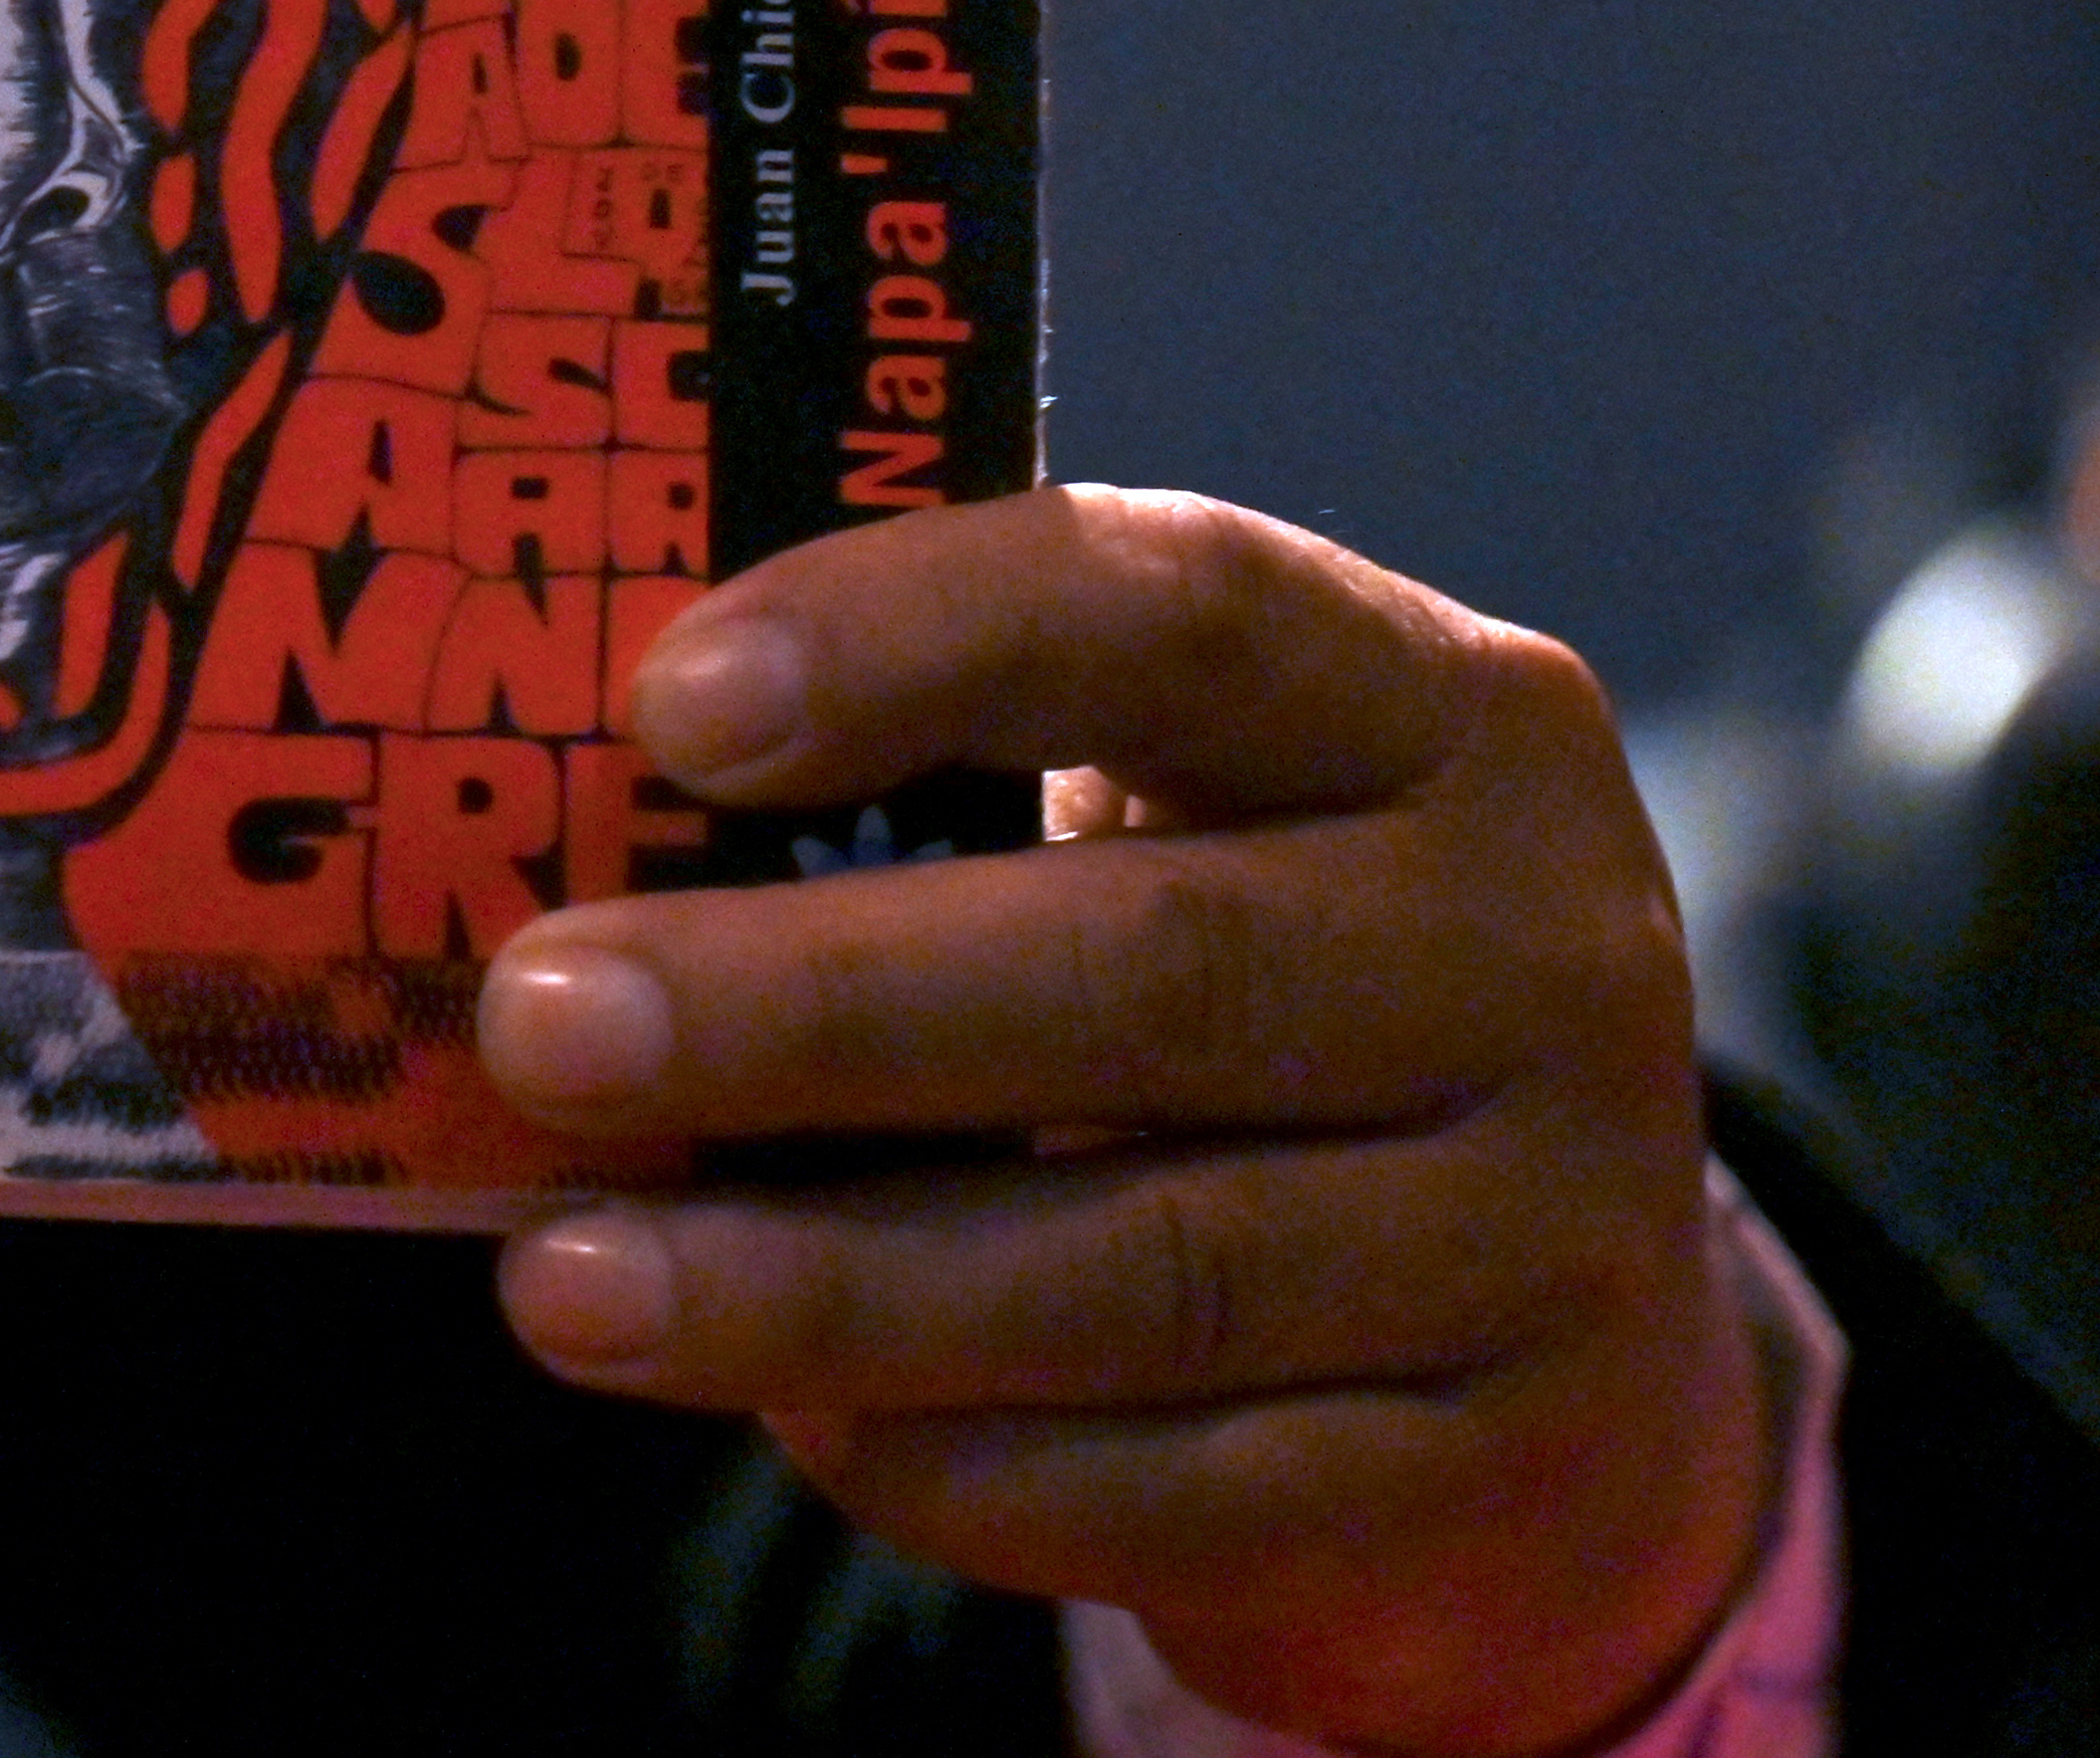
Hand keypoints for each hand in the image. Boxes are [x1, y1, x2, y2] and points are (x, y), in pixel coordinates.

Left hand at [477, 489, 1771, 1757]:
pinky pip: (1194, 1488)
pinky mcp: (1505, 1471)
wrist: (1558, 1350)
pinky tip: (790, 1433)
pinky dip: (960, 1468)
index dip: (921, 638)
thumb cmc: (1258, 997)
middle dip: (814, 1003)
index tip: (668, 710)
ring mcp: (1553, 1224)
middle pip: (1157, 967)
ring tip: (567, 1280)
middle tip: (540, 1025)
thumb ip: (948, 794)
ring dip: (827, 1284)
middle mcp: (1544, 946)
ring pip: (1155, 1264)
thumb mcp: (1179, 830)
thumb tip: (575, 832)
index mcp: (1447, 708)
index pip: (1188, 612)